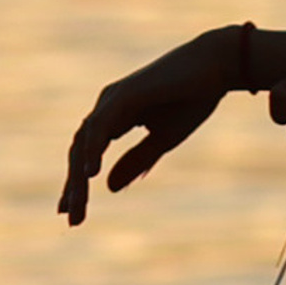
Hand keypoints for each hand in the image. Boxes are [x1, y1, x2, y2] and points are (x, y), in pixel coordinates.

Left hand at [59, 30, 246, 224]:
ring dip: (79, 177)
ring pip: (85, 142)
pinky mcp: (125, 94)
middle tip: (71, 219)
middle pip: (79, 151)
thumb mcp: (163, 140)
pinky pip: (101, 125)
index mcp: (114, 116)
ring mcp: (113, 98)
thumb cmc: (192, 98)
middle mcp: (107, 106)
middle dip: (74, 187)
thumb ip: (136, 161)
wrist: (217, 65)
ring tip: (77, 206)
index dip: (76, 183)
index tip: (69, 212)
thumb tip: (109, 188)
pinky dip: (93, 149)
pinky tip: (91, 173)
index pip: (86, 153)